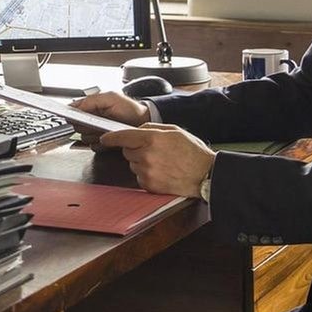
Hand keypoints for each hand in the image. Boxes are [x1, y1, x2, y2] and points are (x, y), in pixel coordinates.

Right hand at [70, 91, 149, 144]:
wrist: (141, 122)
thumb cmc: (129, 108)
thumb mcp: (111, 98)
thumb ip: (92, 100)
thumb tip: (74, 106)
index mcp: (90, 106)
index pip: (72, 111)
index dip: (72, 115)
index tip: (76, 118)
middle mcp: (90, 119)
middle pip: (76, 126)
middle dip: (88, 125)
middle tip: (100, 121)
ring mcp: (94, 132)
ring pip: (83, 137)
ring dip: (94, 134)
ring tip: (107, 129)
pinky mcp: (100, 143)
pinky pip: (92, 146)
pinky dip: (100, 143)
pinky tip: (109, 137)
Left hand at [99, 125, 215, 197]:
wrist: (205, 174)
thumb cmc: (192, 151)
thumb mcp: (173, 130)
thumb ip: (151, 127)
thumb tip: (136, 130)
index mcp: (151, 138)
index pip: (122, 137)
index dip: (111, 137)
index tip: (105, 138)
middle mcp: (146, 155)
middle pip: (126, 150)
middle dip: (135, 149)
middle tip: (153, 150)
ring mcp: (147, 171)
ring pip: (132, 164)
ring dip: (141, 162)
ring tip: (161, 161)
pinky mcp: (149, 184)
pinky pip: (139, 176)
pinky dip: (146, 174)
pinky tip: (161, 171)